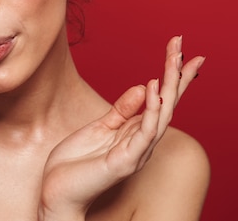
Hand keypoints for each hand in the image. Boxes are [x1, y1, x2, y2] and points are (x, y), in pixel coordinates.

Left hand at [39, 36, 204, 219]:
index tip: (180, 50)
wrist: (57, 193)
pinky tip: (154, 89)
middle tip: (181, 44)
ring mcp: (136, 152)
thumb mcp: (99, 128)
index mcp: (136, 132)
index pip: (161, 100)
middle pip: (167, 102)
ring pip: (161, 114)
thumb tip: (142, 85)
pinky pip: (143, 132)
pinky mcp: (124, 161)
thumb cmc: (76, 163)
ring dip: (169, 85)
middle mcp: (142, 141)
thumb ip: (121, 110)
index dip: (172, 76)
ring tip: (174, 59)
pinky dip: (150, 110)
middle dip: (176, 72)